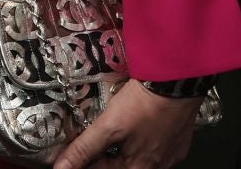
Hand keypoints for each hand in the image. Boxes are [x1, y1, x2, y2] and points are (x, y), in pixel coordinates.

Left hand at [52, 79, 200, 168]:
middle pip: (121, 165)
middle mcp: (157, 165)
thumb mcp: (108, 126)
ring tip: (110, 132)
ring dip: (121, 148)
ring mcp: (170, 152)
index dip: (85, 162)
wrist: (177, 81)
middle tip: (90, 141)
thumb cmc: (146, 104)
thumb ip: (84, 149)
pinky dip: (139, 139)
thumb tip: (62, 167)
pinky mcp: (178, 138)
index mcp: (139, 168)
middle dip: (103, 156)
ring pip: (138, 156)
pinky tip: (134, 126)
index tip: (73, 155)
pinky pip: (154, 144)